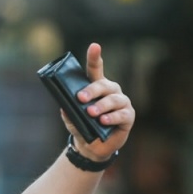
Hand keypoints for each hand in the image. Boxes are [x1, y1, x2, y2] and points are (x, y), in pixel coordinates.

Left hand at [63, 43, 134, 159]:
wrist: (92, 147)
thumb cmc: (82, 127)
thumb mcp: (71, 119)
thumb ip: (68, 111)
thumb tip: (64, 106)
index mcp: (96, 87)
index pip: (96, 69)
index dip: (95, 57)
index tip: (94, 46)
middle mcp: (111, 91)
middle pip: (103, 85)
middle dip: (92, 90)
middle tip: (80, 98)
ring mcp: (121, 103)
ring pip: (113, 99)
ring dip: (101, 106)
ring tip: (91, 113)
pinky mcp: (128, 116)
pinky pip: (122, 114)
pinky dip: (112, 117)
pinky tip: (103, 121)